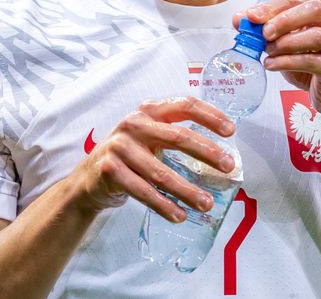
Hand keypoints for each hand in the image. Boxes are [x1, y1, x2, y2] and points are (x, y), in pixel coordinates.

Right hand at [71, 96, 236, 222]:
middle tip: (228, 166)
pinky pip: (144, 192)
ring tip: (206, 203)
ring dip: (187, 190)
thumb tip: (220, 156)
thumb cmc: (130, 155)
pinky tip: (179, 215)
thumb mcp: (150, 136)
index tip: (231, 130)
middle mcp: (134, 124)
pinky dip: (164, 206)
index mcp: (149, 111)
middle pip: (177, 136)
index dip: (209, 116)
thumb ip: (175, 135)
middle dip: (207, 152)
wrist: (90, 177)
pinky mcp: (111, 171)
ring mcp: (120, 147)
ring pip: (162, 172)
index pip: (184, 106)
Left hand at [236, 0, 320, 120]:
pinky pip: (312, 61)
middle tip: (263, 33)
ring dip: (286, 43)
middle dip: (284, 20)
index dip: (272, 7)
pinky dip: (288, 62)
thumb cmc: (310, 63)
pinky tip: (272, 65)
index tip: (251, 17)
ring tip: (268, 51)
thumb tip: (239, 19)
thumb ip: (265, 28)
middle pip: (314, 10)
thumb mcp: (285, 42)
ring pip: (316, 36)